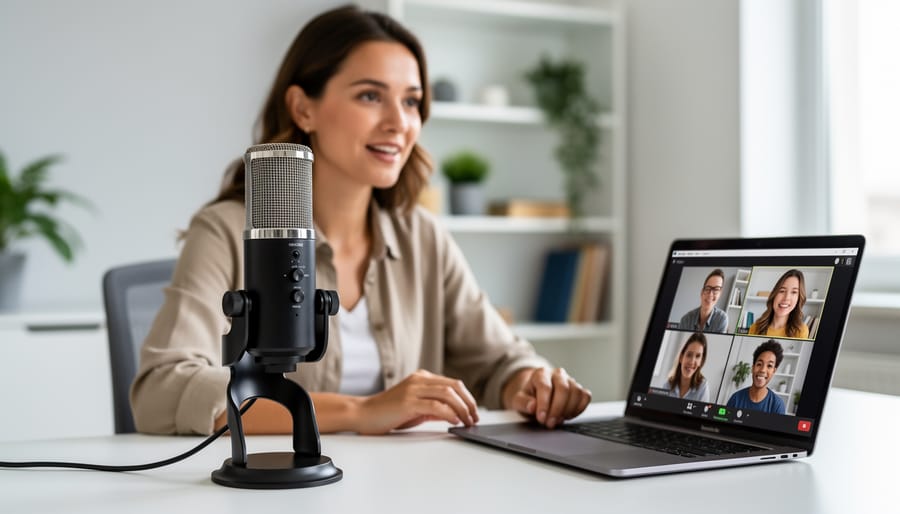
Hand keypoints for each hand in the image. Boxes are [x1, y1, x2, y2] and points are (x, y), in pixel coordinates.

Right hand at [355, 369, 478, 434]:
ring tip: (466, 421)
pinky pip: (435, 405)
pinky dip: (449, 413)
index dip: (467, 398)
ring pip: (448, 393)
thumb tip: (455, 414)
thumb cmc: (388, 413)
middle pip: (454, 386)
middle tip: (474, 418)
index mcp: (422, 377)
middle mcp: (419, 379)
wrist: (363, 414)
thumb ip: (434, 408)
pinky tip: (454, 421)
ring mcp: (413, 389)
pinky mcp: (408, 402)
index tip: (474, 412)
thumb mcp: (416, 408)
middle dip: (469, 403)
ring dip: (462, 409)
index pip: (453, 384)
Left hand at [504, 367, 590, 428]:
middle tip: (550, 423)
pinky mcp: (579, 389)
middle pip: (564, 389)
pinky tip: (568, 415)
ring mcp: (570, 380)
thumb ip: (523, 403)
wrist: (537, 396)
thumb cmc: (529, 398)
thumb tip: (532, 406)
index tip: (541, 418)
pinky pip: (585, 397)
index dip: (544, 404)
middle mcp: (557, 374)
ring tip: (557, 420)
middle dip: (557, 409)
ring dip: (568, 410)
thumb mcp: (519, 401)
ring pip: (576, 392)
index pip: (545, 387)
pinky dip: (579, 408)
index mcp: (541, 374)